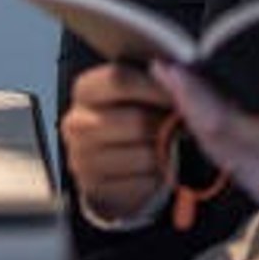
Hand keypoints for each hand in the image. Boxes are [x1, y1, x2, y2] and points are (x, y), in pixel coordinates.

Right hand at [61, 62, 175, 221]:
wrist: (115, 166)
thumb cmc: (132, 122)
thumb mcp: (139, 94)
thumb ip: (157, 81)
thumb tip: (176, 72)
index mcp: (86, 89)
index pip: (119, 79)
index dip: (156, 86)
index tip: (181, 94)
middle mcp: (77, 122)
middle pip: (136, 120)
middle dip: (166, 125)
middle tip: (180, 126)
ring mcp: (82, 157)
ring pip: (145, 155)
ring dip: (165, 153)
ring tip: (166, 147)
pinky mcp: (95, 187)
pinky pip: (143, 183)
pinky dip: (158, 178)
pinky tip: (154, 169)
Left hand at [155, 57, 258, 224]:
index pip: (222, 124)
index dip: (192, 96)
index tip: (172, 69)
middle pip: (210, 139)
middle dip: (185, 102)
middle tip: (166, 69)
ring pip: (217, 153)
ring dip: (197, 119)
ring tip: (183, 85)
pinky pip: (232, 162)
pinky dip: (215, 135)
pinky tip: (214, 113)